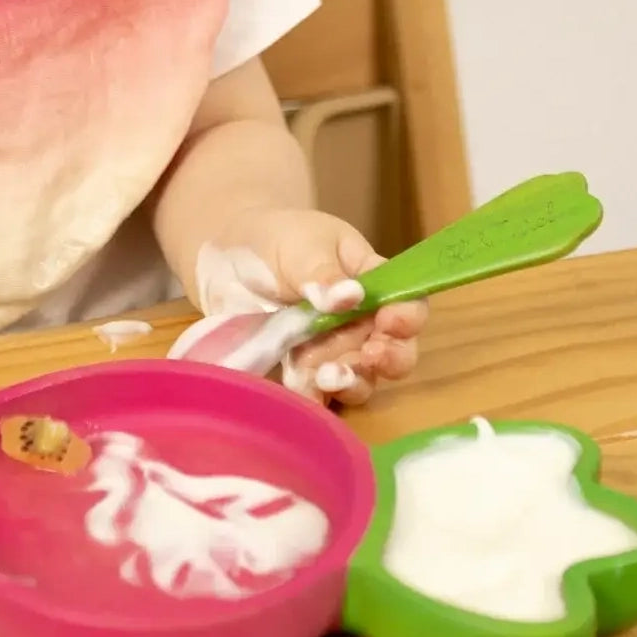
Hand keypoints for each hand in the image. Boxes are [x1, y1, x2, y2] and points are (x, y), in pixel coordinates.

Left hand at [196, 208, 426, 405]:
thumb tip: (351, 296)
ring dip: (350, 380)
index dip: (408, 317)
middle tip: (369, 357)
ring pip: (361, 380)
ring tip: (324, 373)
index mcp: (372, 284)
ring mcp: (334, 352)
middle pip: (395, 352)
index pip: (408, 304)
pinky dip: (315, 396)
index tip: (391, 321)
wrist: (228, 258)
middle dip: (388, 359)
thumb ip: (324, 272)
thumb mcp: (303, 245)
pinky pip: (320, 394)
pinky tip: (300, 388)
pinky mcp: (304, 373)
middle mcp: (362, 324)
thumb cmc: (278, 240)